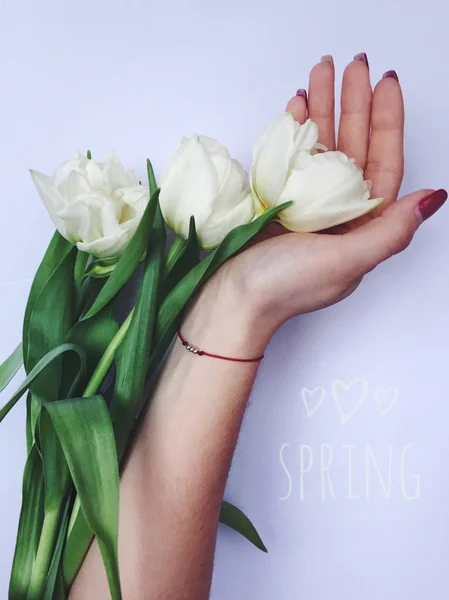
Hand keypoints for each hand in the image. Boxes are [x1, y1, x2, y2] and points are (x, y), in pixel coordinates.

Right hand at [222, 54, 446, 334]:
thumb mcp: (347, 261)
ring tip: (319, 73)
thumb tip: (435, 197)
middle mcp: (337, 214)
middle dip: (353, 104)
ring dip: (322, 110)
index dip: (387, 121)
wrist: (229, 302)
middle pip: (353, 148)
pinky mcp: (276, 201)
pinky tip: (296, 107)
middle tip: (351, 65)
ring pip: (321, 149)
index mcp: (361, 227)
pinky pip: (290, 158)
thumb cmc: (284, 287)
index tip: (383, 83)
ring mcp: (305, 206)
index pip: (383, 164)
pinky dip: (292, 131)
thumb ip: (392, 230)